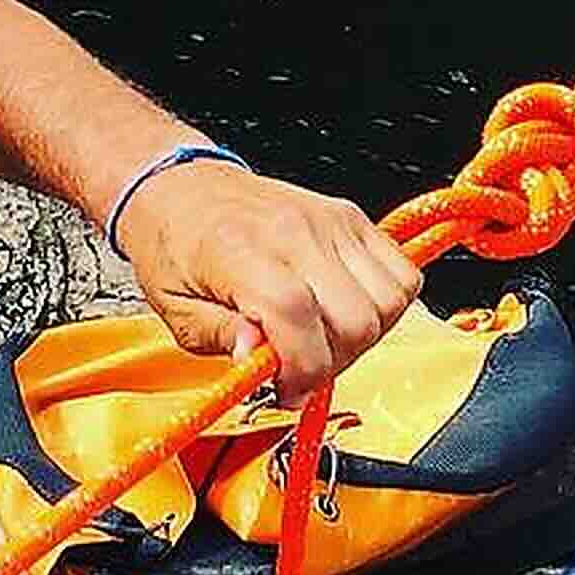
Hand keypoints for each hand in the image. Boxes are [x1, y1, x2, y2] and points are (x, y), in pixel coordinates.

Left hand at [118, 162, 418, 399]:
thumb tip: (259, 361)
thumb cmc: (174, 242)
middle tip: (300, 369)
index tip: (287, 389)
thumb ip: (220, 336)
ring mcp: (329, 222)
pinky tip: (344, 312)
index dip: (302, 369)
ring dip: (362, 337)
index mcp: (241, 252)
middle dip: (333, 362)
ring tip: (322, 340)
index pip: (298, 318)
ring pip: (388, 300)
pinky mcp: (350, 219)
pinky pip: (400, 273)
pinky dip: (385, 305)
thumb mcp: (174, 307)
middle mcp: (294, 231)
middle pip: (355, 318)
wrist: (179, 185)